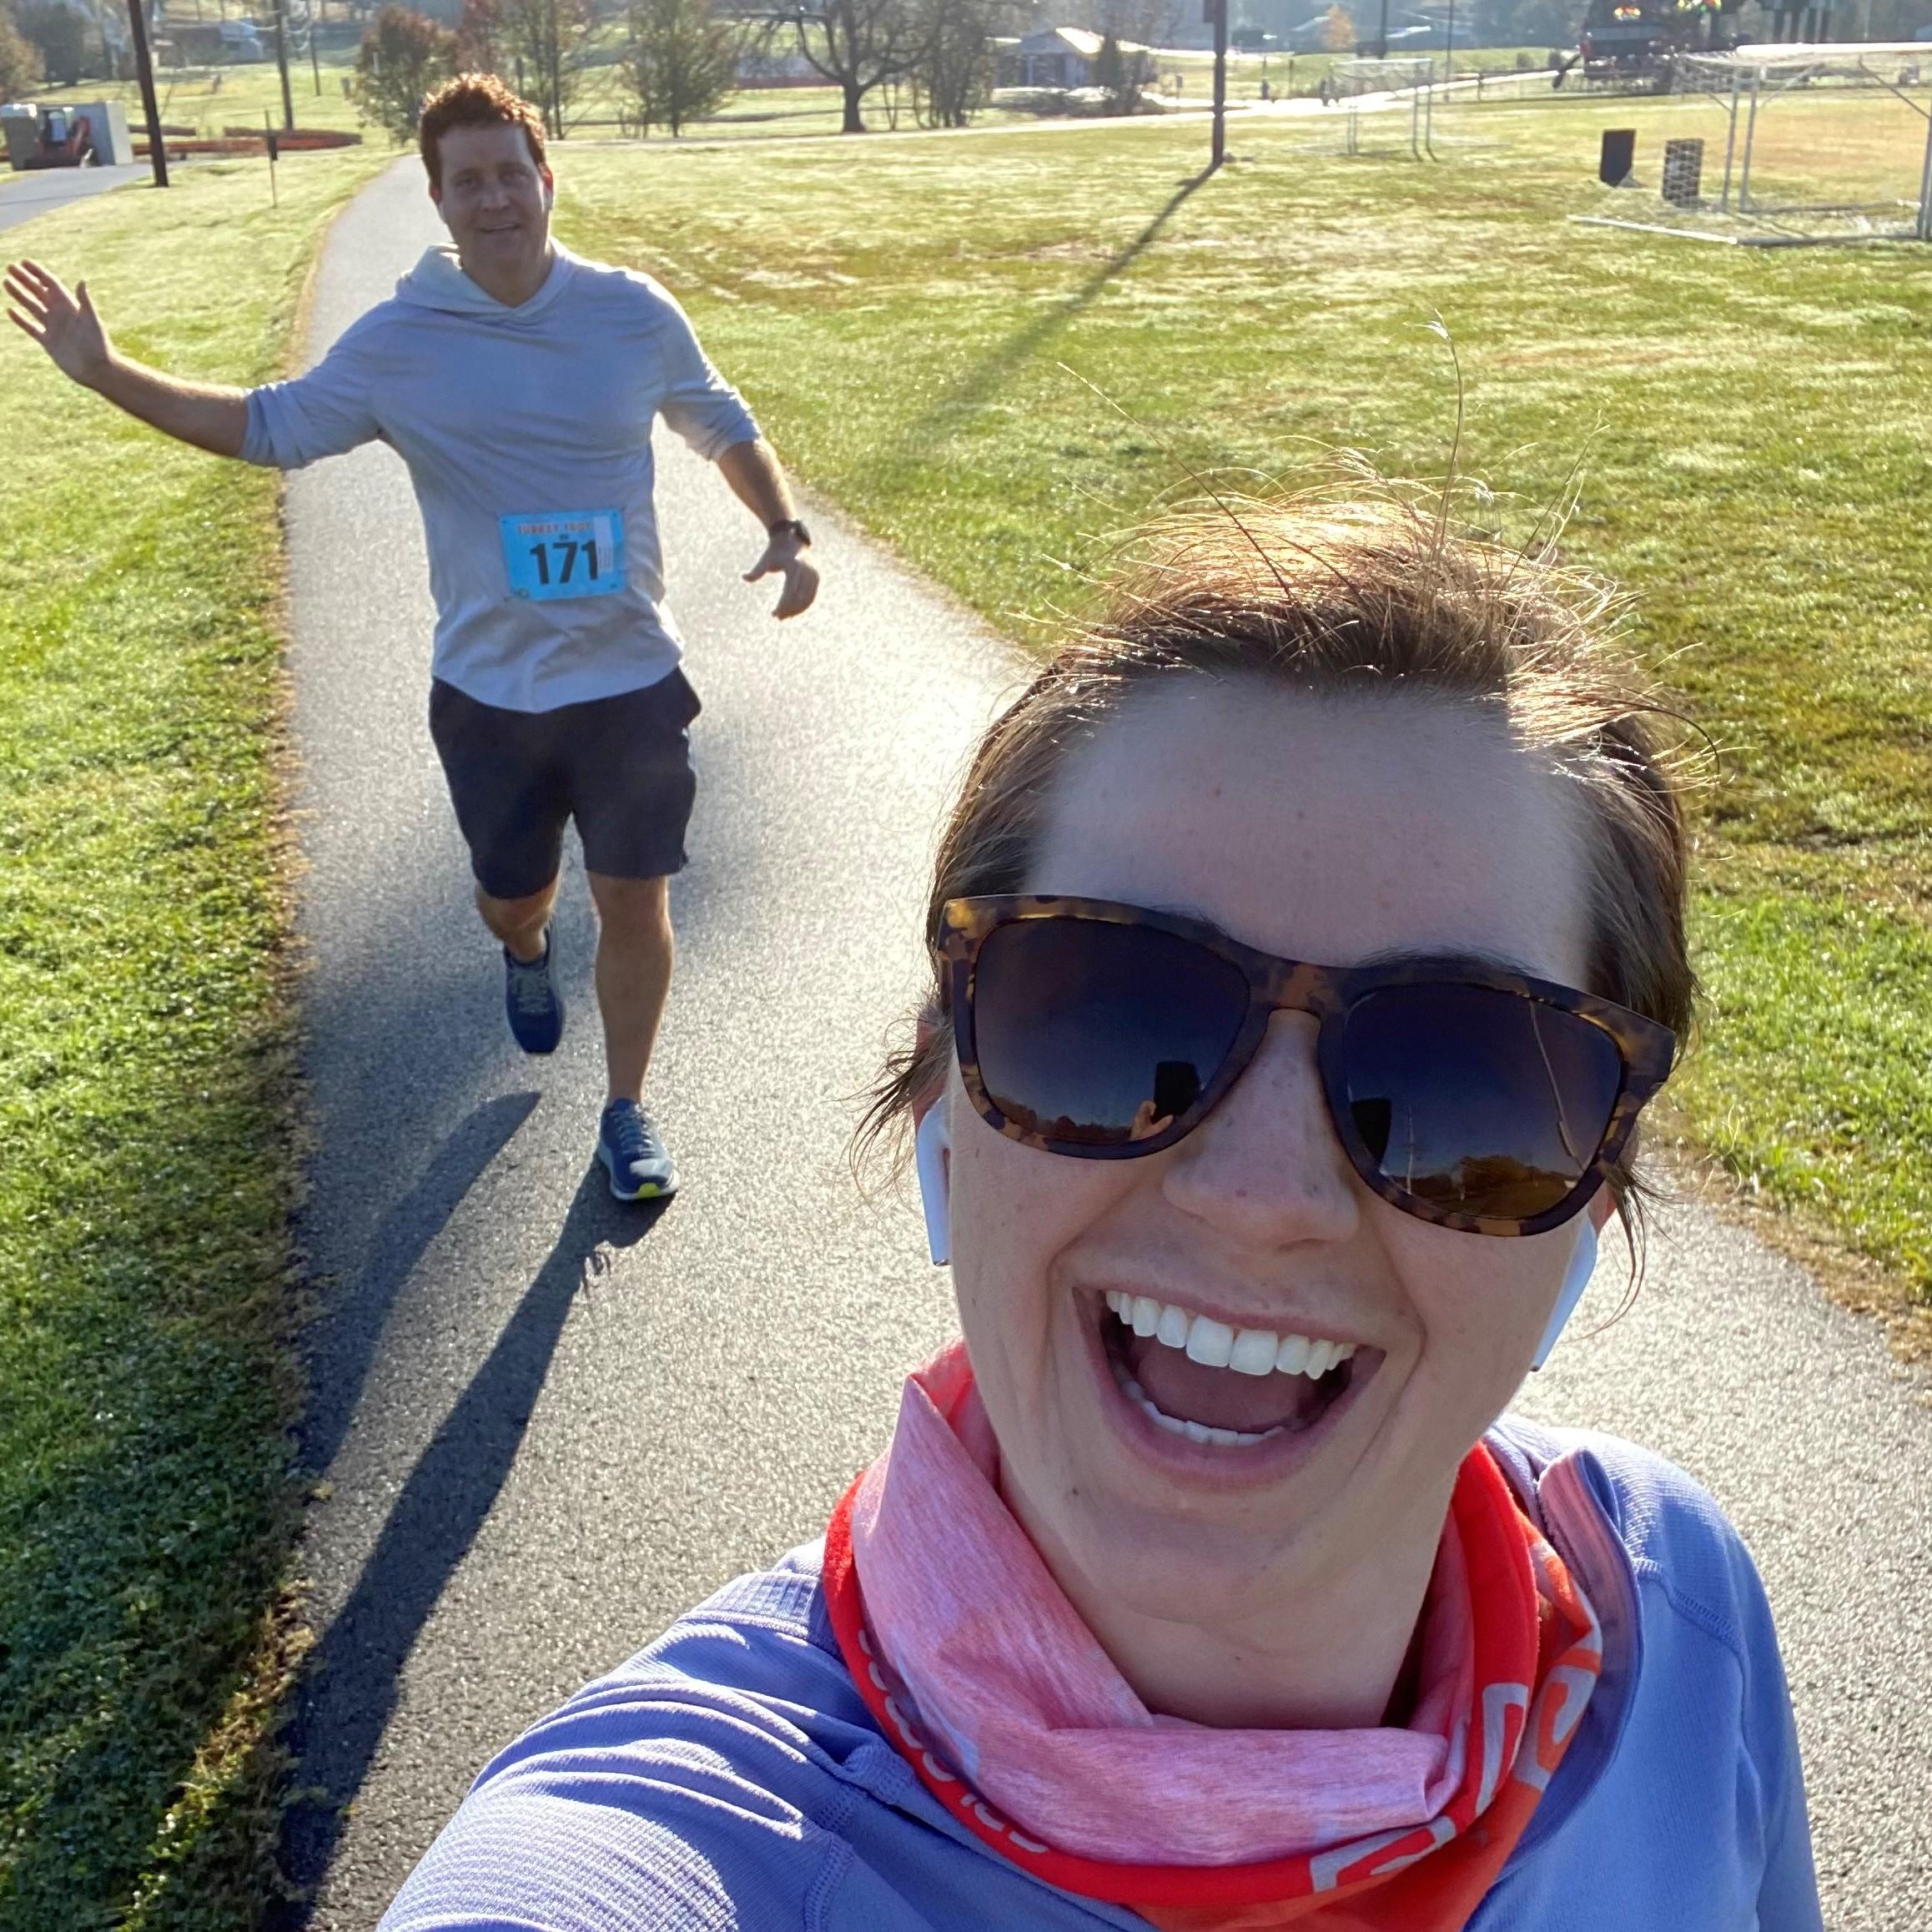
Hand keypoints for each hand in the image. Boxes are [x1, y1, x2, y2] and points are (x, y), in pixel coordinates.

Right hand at [5, 258, 111, 386]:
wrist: (96, 369)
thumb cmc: (98, 345)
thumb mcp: (91, 320)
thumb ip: (84, 301)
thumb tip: (81, 281)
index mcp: (70, 306)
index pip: (51, 284)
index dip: (38, 272)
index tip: (24, 262)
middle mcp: (60, 314)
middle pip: (39, 292)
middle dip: (25, 279)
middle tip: (10, 267)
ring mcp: (53, 327)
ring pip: (32, 307)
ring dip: (20, 294)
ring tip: (6, 281)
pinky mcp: (48, 342)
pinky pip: (31, 327)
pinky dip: (21, 319)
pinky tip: (10, 310)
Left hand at [744, 532, 819, 620]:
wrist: (791, 539)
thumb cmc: (775, 551)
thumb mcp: (766, 560)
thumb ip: (757, 571)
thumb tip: (744, 577)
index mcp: (794, 566)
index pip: (789, 592)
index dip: (783, 605)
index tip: (774, 614)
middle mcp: (806, 570)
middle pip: (799, 597)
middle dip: (789, 610)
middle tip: (778, 617)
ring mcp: (813, 574)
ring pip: (807, 598)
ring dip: (797, 610)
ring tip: (785, 617)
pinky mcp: (816, 577)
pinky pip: (812, 595)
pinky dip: (803, 605)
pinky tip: (794, 612)